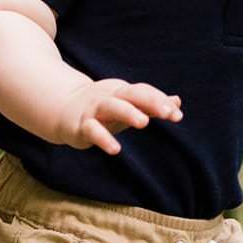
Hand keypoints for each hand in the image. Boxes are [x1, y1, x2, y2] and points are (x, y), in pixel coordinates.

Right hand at [55, 78, 182, 154]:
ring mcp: (94, 110)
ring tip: (144, 123)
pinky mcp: (81, 126)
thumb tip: (177, 102)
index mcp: (122, 92)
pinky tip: (116, 150)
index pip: (143, 92)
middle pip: (130, 95)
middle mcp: (109, 97)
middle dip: (149, 101)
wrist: (64, 110)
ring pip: (111, 107)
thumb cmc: (104, 110)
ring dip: (128, 112)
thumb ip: (151, 105)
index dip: (159, 100)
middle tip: (166, 112)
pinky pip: (92, 130)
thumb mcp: (127, 106)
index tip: (177, 114)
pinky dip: (103, 138)